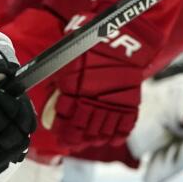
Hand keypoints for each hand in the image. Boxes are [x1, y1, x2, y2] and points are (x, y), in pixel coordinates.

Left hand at [50, 18, 160, 150]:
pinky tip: (112, 139)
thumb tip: (52, 110)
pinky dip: (118, 135)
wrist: (121, 36)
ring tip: (89, 142)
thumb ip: (58, 86)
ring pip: (102, 130)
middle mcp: (92, 98)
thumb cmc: (89, 45)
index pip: (64, 118)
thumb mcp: (66, 62)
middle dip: (76, 139)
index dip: (62, 131)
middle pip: (83, 128)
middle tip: (73, 144)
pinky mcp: (130, 101)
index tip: (60, 137)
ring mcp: (112, 101)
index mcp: (73, 87)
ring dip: (95, 139)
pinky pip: (125, 125)